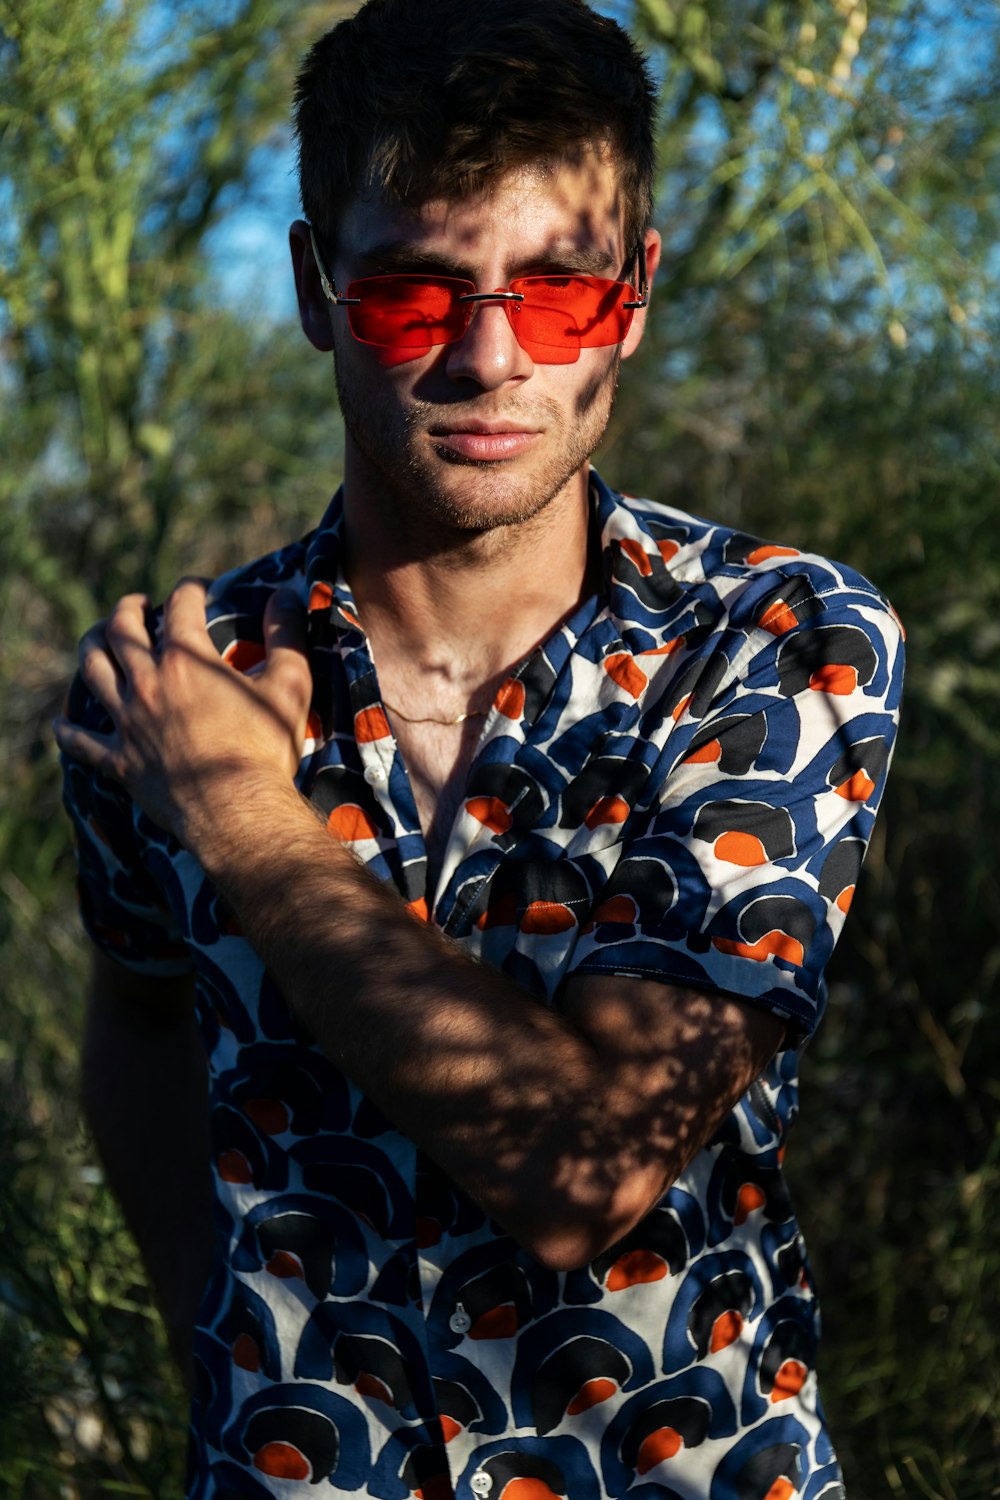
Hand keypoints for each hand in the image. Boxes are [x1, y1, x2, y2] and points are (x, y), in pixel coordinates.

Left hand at [54, 579, 311, 854]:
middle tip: (139, 604)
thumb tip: (288, 597)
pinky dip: (68, 731)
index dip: (191, 589)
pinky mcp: (120, 760)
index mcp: (187, 661)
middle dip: (129, 608)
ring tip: (99, 637)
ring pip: (93, 670)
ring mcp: (128, 722)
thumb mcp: (290, 686)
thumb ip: (287, 636)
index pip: (181, 605)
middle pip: (122, 629)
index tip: (200, 589)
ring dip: (92, 646)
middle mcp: (148, 684)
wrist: (238, 813)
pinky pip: (81, 742)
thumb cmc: (266, 749)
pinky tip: (62, 724)